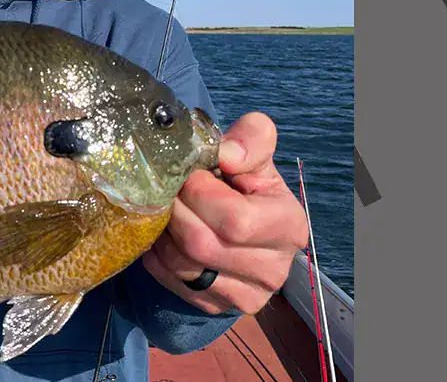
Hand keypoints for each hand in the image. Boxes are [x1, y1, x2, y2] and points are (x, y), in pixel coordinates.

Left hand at [142, 112, 308, 314]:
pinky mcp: (216, 307)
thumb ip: (251, 139)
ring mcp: (246, 295)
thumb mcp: (255, 156)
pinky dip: (158, 255)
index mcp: (288, 227)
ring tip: (164, 208)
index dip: (199, 193)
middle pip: (202, 245)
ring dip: (162, 232)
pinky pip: (172, 281)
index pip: (235, 220)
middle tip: (166, 189)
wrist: (238, 224)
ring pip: (183, 265)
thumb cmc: (246, 184)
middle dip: (175, 211)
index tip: (187, 174)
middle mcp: (273, 270)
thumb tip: (229, 154)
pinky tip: (164, 234)